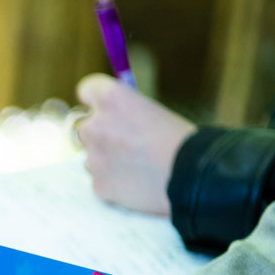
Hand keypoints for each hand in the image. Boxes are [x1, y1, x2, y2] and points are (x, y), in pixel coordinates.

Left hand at [73, 74, 195, 216]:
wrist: (190, 175)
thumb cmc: (180, 140)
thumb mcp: (153, 111)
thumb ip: (126, 111)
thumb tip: (116, 117)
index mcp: (110, 99)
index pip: (87, 90)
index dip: (95, 99)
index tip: (102, 106)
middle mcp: (95, 126)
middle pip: (84, 126)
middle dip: (99, 133)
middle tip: (124, 142)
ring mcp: (93, 157)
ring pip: (91, 156)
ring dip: (106, 159)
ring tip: (136, 165)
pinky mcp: (98, 184)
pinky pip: (100, 180)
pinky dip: (113, 182)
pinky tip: (136, 182)